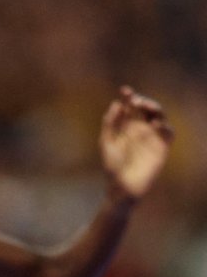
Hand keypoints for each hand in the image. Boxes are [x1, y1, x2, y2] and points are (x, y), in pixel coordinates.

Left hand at [100, 85, 174, 200]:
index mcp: (126, 127)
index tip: (124, 90)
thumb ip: (110, 123)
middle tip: (136, 100)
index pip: (130, 108)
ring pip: (159, 117)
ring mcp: (152, 138)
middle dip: (143, 101)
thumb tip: (117, 104)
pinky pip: (168, 133)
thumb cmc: (112, 167)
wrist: (123, 186)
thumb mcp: (107, 142)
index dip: (128, 97)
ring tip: (145, 107)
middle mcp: (140, 130)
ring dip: (155, 109)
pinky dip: (164, 126)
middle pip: (146, 109)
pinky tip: (155, 123)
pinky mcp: (162, 147)